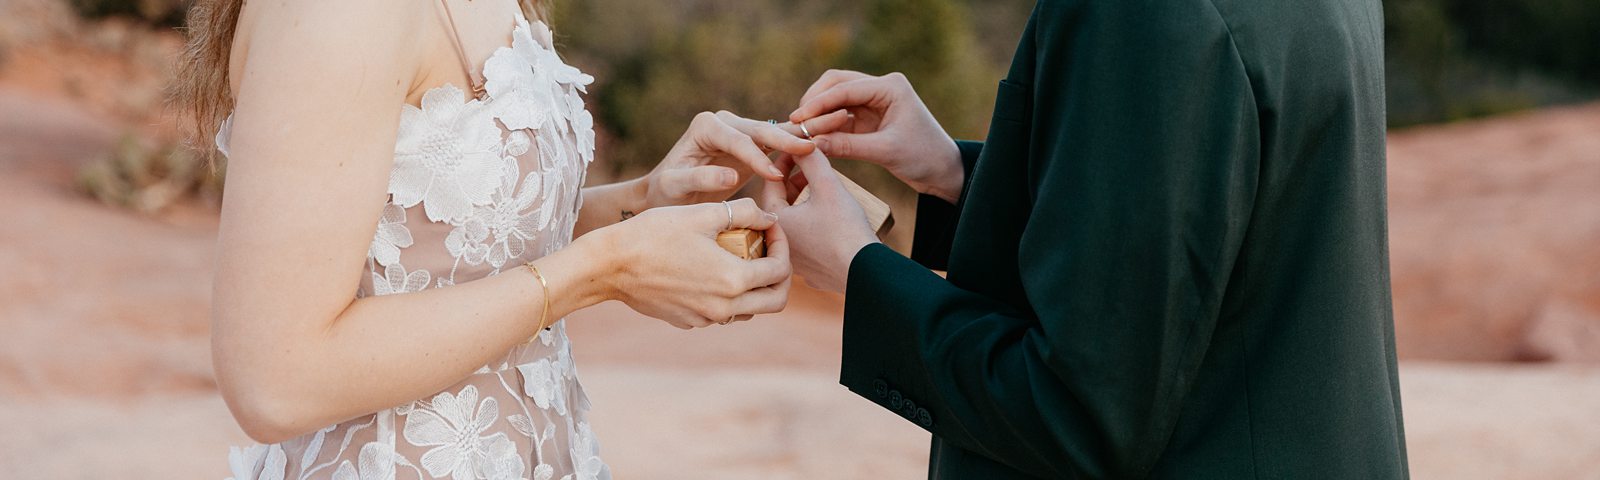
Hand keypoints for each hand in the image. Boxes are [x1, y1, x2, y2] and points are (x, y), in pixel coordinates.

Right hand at [582, 198, 791, 327]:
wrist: (609, 265)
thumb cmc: (653, 234)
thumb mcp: (701, 214)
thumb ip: (744, 212)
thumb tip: (770, 217)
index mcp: (733, 280)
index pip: (780, 270)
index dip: (783, 245)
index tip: (772, 228)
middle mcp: (723, 307)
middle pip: (775, 301)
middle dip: (780, 275)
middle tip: (769, 251)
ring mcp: (705, 319)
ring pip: (750, 310)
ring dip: (755, 287)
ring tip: (741, 258)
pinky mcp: (688, 322)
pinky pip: (722, 313)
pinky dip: (728, 295)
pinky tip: (712, 270)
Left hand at [638, 111, 822, 209]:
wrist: (667, 193)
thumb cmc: (666, 193)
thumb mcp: (675, 188)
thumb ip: (700, 180)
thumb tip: (731, 176)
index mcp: (707, 127)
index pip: (737, 141)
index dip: (756, 158)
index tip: (773, 176)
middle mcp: (726, 122)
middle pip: (762, 130)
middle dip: (789, 138)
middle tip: (814, 147)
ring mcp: (742, 130)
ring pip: (777, 132)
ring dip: (807, 131)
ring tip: (840, 121)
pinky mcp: (754, 144)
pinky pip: (782, 143)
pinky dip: (804, 142)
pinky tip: (832, 134)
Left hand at [761, 151, 876, 292]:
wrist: (866, 272)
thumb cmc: (845, 230)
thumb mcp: (828, 186)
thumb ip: (812, 160)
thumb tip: (802, 143)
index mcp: (777, 223)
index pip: (771, 184)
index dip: (783, 162)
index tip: (795, 150)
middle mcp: (780, 244)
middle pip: (781, 204)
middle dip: (793, 183)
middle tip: (807, 168)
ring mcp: (795, 261)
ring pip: (793, 224)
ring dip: (802, 204)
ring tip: (819, 190)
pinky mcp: (811, 271)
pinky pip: (806, 243)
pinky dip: (813, 227)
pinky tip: (828, 219)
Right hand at [789, 70, 964, 203]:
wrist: (943, 171)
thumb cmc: (923, 157)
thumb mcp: (885, 152)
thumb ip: (848, 146)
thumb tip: (811, 144)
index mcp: (890, 87)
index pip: (845, 88)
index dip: (818, 103)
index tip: (797, 119)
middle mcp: (881, 88)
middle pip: (836, 84)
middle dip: (814, 102)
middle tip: (794, 123)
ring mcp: (874, 101)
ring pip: (835, 99)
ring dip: (818, 113)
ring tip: (799, 131)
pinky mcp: (869, 117)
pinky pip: (840, 115)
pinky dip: (826, 124)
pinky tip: (812, 137)